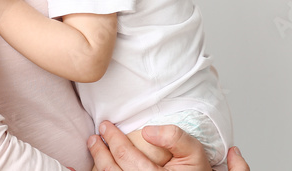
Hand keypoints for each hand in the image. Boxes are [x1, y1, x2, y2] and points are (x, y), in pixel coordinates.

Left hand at [88, 120, 250, 170]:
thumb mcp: (196, 153)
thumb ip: (176, 138)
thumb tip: (150, 130)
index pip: (125, 155)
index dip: (112, 138)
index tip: (106, 126)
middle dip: (99, 152)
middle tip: (94, 137)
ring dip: (98, 166)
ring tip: (95, 151)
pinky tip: (97, 169)